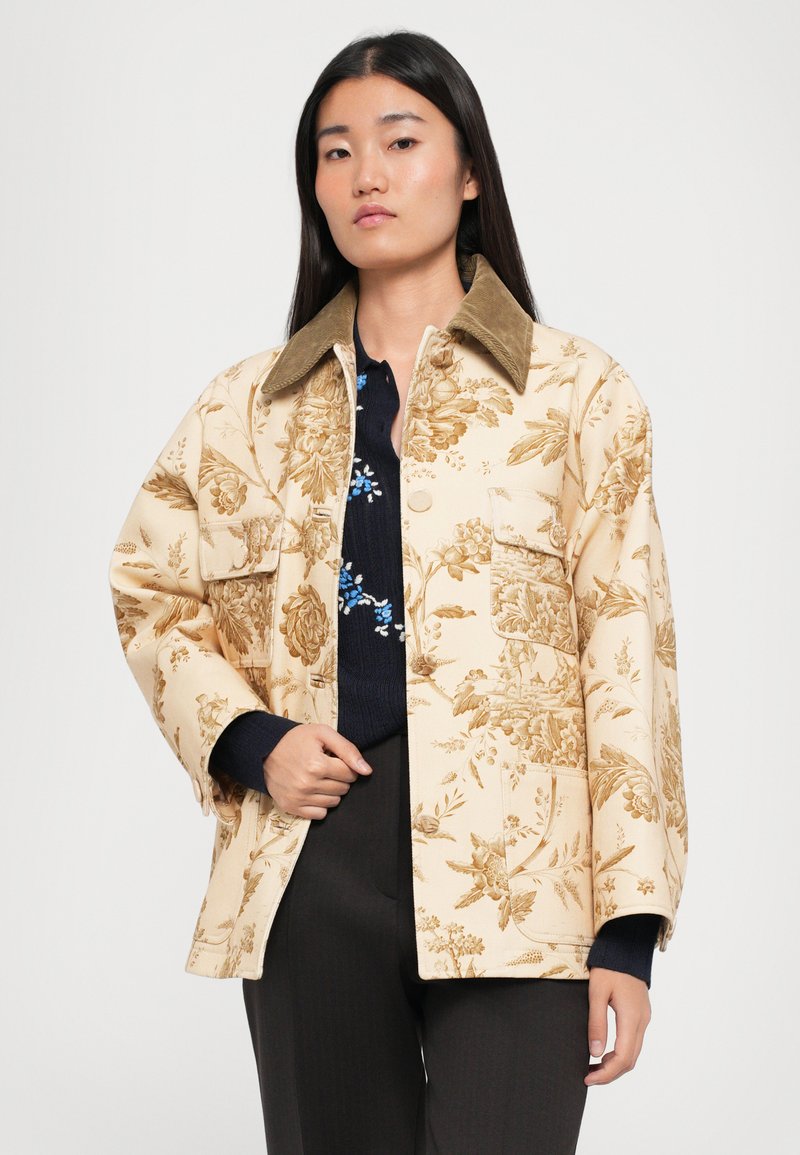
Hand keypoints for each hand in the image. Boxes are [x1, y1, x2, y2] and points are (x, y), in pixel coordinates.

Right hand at [262, 723, 372, 819]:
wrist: (265, 750)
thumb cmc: (295, 740)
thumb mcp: (323, 734)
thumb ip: (348, 750)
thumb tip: (367, 771)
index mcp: (317, 765)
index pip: (350, 774)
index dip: (346, 766)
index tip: (335, 760)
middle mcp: (307, 784)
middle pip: (343, 789)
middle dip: (339, 778)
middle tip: (325, 767)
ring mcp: (298, 798)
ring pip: (334, 803)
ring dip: (331, 791)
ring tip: (318, 777)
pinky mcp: (291, 807)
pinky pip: (319, 814)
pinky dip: (320, 804)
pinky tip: (312, 790)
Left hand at [584, 967, 651, 1085]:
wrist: (625, 947)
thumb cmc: (609, 967)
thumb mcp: (597, 992)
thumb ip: (597, 1023)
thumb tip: (595, 1053)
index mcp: (632, 1018)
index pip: (622, 1058)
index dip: (605, 1073)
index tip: (587, 1078)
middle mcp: (642, 1021)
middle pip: (630, 1060)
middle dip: (610, 1073)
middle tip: (588, 1076)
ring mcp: (644, 1018)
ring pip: (633, 1052)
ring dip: (615, 1064)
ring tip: (594, 1067)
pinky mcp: (641, 1013)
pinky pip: (634, 1041)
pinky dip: (621, 1053)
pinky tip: (605, 1051)